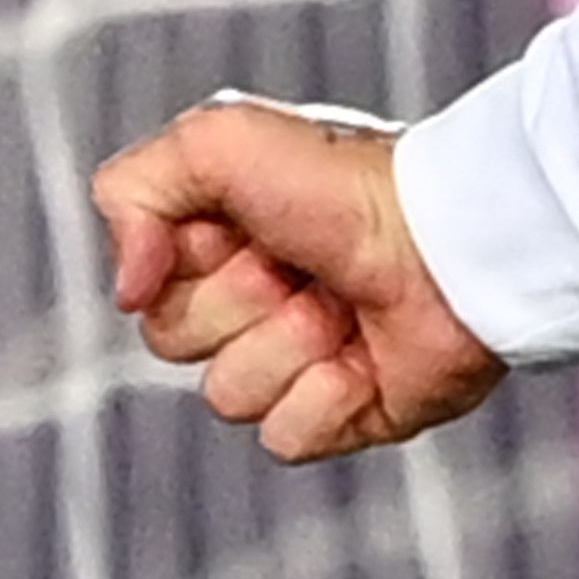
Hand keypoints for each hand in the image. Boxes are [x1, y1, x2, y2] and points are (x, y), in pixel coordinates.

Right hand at [92, 98, 505, 462]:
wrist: (452, 243)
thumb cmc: (350, 186)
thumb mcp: (220, 141)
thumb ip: (131, 191)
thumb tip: (126, 293)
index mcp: (226, 245)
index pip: (150, 290)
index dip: (190, 260)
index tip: (248, 225)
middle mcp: (257, 303)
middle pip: (175, 343)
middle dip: (240, 301)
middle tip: (304, 264)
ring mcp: (299, 363)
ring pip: (228, 395)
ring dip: (290, 345)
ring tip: (345, 306)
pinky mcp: (342, 414)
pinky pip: (284, 437)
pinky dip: (326, 399)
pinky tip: (365, 358)